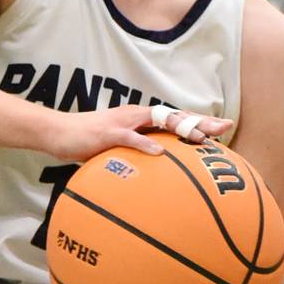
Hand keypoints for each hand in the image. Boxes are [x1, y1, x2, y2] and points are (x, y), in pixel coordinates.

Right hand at [38, 102, 234, 163]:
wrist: (57, 132)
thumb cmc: (87, 142)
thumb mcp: (116, 149)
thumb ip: (136, 155)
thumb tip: (156, 168)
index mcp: (140, 120)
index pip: (175, 118)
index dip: (200, 122)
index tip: (223, 128)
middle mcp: (136, 116)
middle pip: (175, 115)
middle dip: (201, 121)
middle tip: (226, 127)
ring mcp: (123, 123)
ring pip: (159, 121)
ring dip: (180, 128)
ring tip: (202, 138)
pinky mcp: (108, 133)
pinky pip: (130, 138)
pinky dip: (146, 144)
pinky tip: (161, 150)